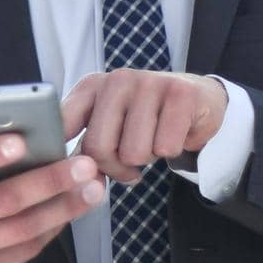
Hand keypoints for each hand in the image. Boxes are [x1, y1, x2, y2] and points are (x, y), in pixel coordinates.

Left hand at [60, 70, 226, 183]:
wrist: (198, 99)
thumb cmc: (145, 120)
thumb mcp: (109, 129)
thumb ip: (87, 152)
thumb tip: (78, 183)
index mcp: (91, 86)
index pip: (64, 126)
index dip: (68, 155)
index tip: (73, 170)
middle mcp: (116, 80)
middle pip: (98, 148)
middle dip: (116, 168)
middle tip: (130, 164)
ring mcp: (149, 82)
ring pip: (134, 153)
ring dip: (148, 159)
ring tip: (154, 140)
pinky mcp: (181, 93)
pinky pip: (165, 147)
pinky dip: (172, 151)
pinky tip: (175, 134)